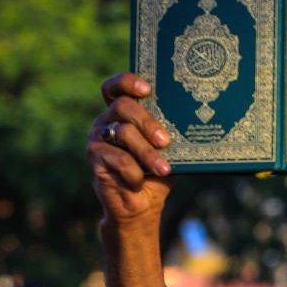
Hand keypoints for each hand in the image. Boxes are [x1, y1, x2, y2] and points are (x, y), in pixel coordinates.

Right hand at [86, 73, 172, 225]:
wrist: (141, 204)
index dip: (127, 82)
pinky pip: (117, 158)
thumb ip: (170, 132)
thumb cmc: (157, 171)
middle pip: (123, 106)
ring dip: (147, 152)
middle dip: (147, 122)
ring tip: (163, 168)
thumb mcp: (167, 150)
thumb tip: (192, 120)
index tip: (147, 89)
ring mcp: (97, 138)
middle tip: (165, 141)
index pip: (116, 87)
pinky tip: (140, 181)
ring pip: (123, 133)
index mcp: (123, 114)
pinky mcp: (94, 158)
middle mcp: (107, 121)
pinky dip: (134, 171)